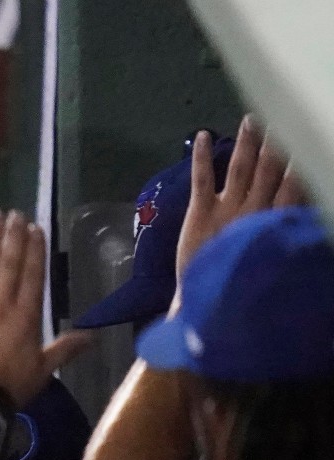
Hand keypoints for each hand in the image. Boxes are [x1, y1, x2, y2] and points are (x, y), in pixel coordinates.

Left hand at [0, 210, 87, 406]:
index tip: (35, 229)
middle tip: (15, 213)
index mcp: (27, 316)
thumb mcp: (43, 370)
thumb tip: (94, 337)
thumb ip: (66, 349)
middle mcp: (2, 303)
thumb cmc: (6, 386)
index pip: (33, 274)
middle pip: (9, 262)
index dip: (35, 250)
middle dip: (13, 235)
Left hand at [176, 116, 303, 280]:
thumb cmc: (242, 280)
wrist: (207, 301)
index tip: (305, 136)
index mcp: (275, 222)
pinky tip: (203, 135)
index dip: (299, 160)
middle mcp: (255, 210)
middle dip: (277, 141)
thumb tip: (306, 213)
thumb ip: (285, 233)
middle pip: (270, 169)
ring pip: (242, 168)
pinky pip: (203, 179)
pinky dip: (203, 157)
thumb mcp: (271, 256)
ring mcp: (227, 209)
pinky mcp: (200, 212)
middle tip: (283, 112)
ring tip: (252, 118)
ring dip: (247, 142)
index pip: (294, 185)